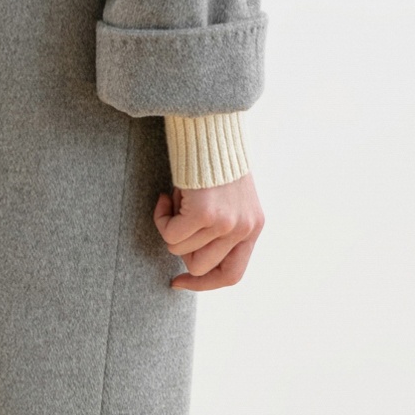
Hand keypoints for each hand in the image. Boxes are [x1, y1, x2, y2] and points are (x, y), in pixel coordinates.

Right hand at [153, 172, 263, 291]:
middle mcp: (244, 229)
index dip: (204, 285)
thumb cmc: (214, 162)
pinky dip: (161, 217)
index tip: (179, 281)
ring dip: (170, 226)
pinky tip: (167, 196)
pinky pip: (170, 233)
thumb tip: (190, 260)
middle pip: (200, 266)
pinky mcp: (205, 214)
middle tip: (175, 222)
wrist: (212, 130)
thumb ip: (220, 230)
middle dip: (181, 250)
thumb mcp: (228, 201)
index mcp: (253, 228)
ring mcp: (226, 224)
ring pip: (179, 250)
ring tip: (178, 200)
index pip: (232, 274)